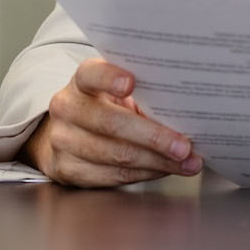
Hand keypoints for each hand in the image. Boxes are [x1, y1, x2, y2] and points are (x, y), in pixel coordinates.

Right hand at [22, 58, 200, 187]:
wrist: (69, 132)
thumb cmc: (108, 106)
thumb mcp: (120, 91)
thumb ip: (144, 92)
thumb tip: (187, 110)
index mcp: (82, 81)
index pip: (91, 74)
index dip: (109, 78)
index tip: (131, 83)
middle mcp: (67, 108)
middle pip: (111, 123)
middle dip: (154, 137)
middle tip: (184, 146)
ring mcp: (63, 140)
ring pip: (116, 155)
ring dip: (157, 161)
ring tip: (186, 162)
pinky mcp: (67, 169)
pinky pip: (113, 176)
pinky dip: (146, 174)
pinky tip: (165, 169)